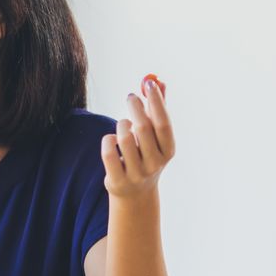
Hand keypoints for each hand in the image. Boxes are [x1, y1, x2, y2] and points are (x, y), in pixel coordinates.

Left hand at [101, 76, 175, 199]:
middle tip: (131, 97)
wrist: (136, 194)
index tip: (149, 83)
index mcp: (168, 151)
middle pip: (143, 128)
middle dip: (135, 107)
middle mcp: (155, 163)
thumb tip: (159, 82)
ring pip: (124, 138)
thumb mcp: (156, 137)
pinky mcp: (117, 179)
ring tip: (124, 125)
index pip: (163, 123)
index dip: (157, 102)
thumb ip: (157, 110)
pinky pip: (108, 152)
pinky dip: (107, 140)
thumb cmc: (146, 155)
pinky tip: (111, 139)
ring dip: (121, 125)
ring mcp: (136, 173)